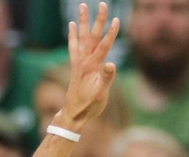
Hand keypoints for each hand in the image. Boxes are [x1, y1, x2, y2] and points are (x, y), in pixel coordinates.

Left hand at [57, 3, 118, 130]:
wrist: (74, 114)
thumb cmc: (90, 106)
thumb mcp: (101, 95)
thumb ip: (107, 78)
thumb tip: (111, 64)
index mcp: (92, 66)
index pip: (104, 45)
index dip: (111, 33)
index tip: (117, 19)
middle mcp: (83, 61)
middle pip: (92, 36)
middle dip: (98, 20)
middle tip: (103, 4)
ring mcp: (78, 62)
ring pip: (81, 37)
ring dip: (82, 21)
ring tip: (82, 5)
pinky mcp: (75, 65)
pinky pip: (73, 46)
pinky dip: (72, 34)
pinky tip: (71, 25)